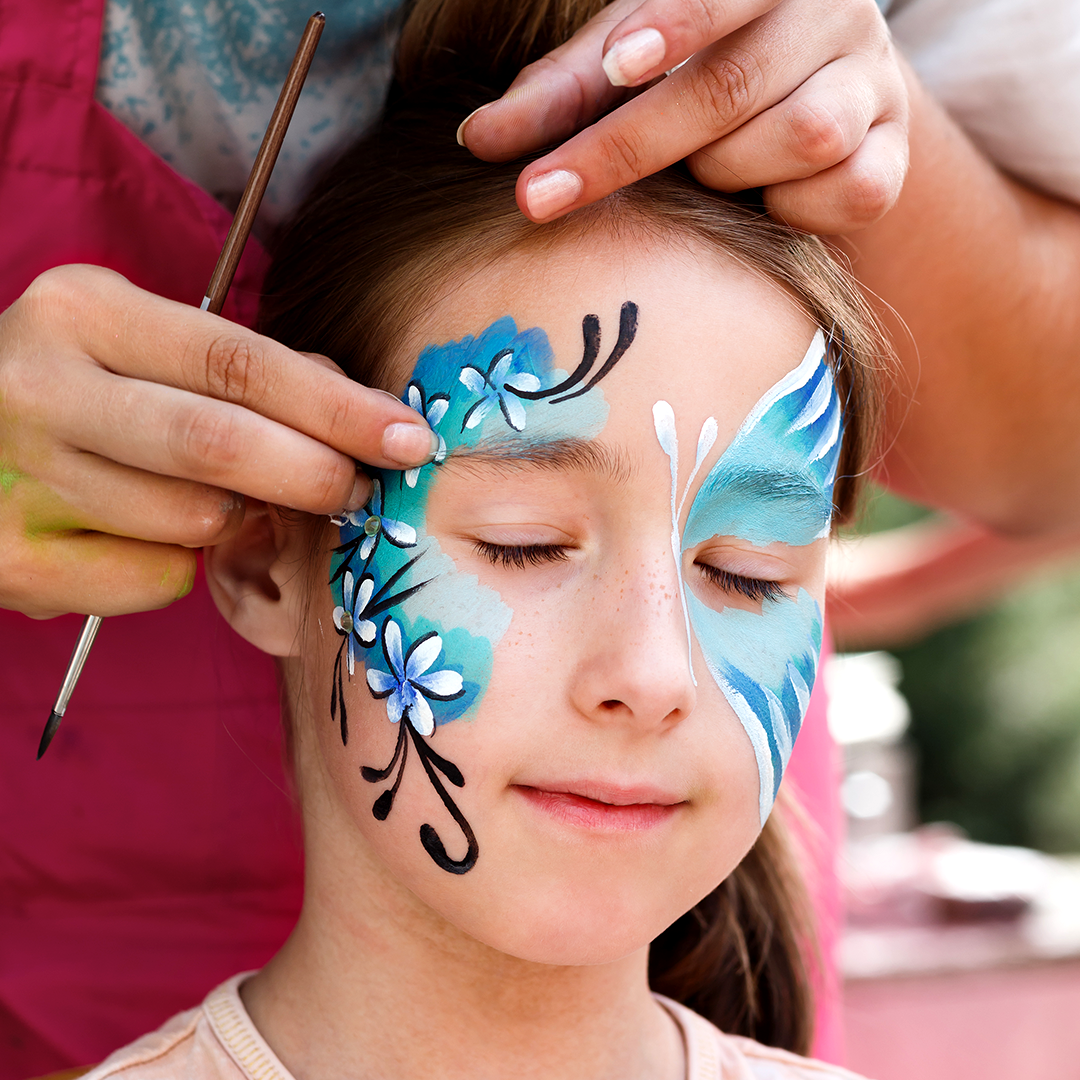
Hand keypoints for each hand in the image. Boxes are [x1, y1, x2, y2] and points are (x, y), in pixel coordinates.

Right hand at [0, 265, 435, 618]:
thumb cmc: (81, 391)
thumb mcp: (140, 347)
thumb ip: (239, 375)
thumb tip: (362, 420)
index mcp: (86, 311)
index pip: (239, 362)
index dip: (338, 408)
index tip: (410, 438)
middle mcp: (39, 384)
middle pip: (217, 445)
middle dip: (312, 475)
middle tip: (359, 491)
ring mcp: (16, 476)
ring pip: (191, 520)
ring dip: (232, 520)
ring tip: (211, 497)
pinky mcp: (9, 557)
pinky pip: (154, 579)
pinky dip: (179, 565)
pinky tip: (144, 534)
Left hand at [459, 0, 907, 233]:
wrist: (821, 109)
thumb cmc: (710, 73)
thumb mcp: (635, 63)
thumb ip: (566, 90)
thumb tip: (476, 139)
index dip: (670, 25)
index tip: (615, 67)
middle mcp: (834, 14)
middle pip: (732, 85)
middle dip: (627, 149)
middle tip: (540, 197)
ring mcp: (874, 86)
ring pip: (798, 138)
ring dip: (728, 172)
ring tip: (708, 172)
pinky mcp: (893, 158)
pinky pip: (846, 192)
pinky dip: (793, 210)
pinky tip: (766, 202)